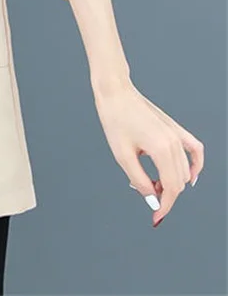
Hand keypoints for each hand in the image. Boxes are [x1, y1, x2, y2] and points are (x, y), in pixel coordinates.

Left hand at [93, 79, 204, 226]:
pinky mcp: (175, 128)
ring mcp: (177, 134)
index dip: (165, 206)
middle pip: (179, 182)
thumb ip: (139, 180)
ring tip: (150, 181)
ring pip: (184, 171)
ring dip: (172, 182)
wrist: (115, 92)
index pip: (172, 188)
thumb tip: (152, 200)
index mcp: (162, 148)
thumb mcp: (122, 155)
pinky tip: (190, 176)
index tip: (155, 217)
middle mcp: (174, 142)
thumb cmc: (115, 120)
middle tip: (143, 191)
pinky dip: (195, 165)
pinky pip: (195, 150)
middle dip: (165, 194)